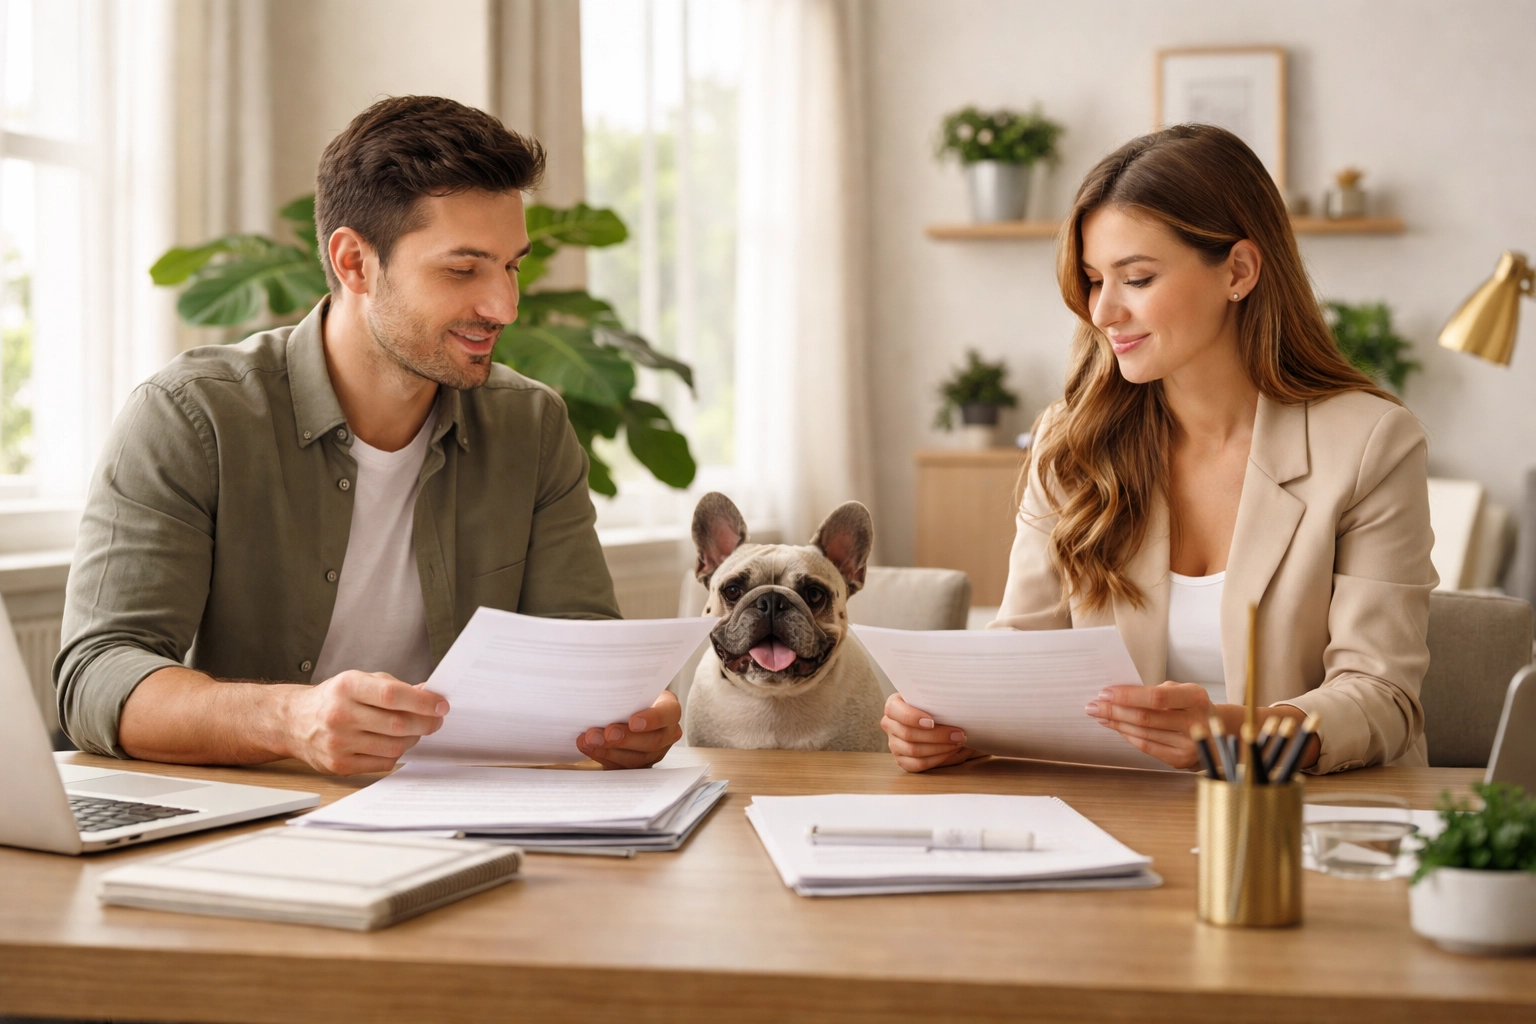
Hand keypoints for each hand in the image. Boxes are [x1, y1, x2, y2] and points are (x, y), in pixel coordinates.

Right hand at [283, 670, 448, 774]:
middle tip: (436, 720)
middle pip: (397, 724)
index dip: (422, 702)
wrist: (294, 720)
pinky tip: (393, 743)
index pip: (393, 695)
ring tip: (415, 731)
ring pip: (393, 746)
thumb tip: (428, 694)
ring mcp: (338, 742)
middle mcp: (340, 714)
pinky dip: (395, 753)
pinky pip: (382, 763)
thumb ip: (394, 687)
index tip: (441, 705)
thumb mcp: (360, 680)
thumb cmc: (333, 698)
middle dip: (425, 723)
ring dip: (413, 739)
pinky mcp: (338, 764)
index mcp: (347, 686)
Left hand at [577, 690, 682, 768]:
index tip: (633, 721)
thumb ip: (625, 690)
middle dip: (626, 739)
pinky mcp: (638, 765)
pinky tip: (588, 747)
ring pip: (636, 758)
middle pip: (652, 741)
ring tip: (589, 740)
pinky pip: (622, 767)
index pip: (669, 714)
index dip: (653, 719)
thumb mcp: (632, 687)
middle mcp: (667, 733)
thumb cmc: (630, 694)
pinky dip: (602, 756)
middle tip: (606, 733)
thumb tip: (603, 688)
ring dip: (609, 750)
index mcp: (669, 709)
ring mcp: (654, 752)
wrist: (627, 707)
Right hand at [881, 693, 986, 772]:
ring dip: (940, 748)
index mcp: (893, 705)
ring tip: (957, 742)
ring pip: (914, 750)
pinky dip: (937, 759)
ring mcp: (894, 744)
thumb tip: (952, 703)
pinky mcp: (902, 760)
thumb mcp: (933, 699)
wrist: (939, 721)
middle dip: (937, 736)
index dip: (912, 717)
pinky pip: (917, 764)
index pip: (894, 710)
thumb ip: (936, 700)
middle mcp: (889, 725)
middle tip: (958, 734)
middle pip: (908, 734)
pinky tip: (950, 752)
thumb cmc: (935, 707)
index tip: (932, 721)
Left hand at [1084, 682, 1214, 768]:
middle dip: (1114, 711)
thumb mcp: (1182, 691)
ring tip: (1101, 716)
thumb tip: (1119, 695)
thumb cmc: (1193, 705)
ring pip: (1143, 734)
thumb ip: (1156, 691)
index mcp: (1195, 698)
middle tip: (1093, 706)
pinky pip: (1147, 747)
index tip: (1105, 693)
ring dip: (1117, 724)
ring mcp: (1189, 744)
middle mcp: (1195, 722)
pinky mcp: (1181, 760)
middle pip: (1145, 718)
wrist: (1220, 730)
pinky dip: (1128, 736)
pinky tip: (1117, 728)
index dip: (1127, 696)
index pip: (1156, 698)